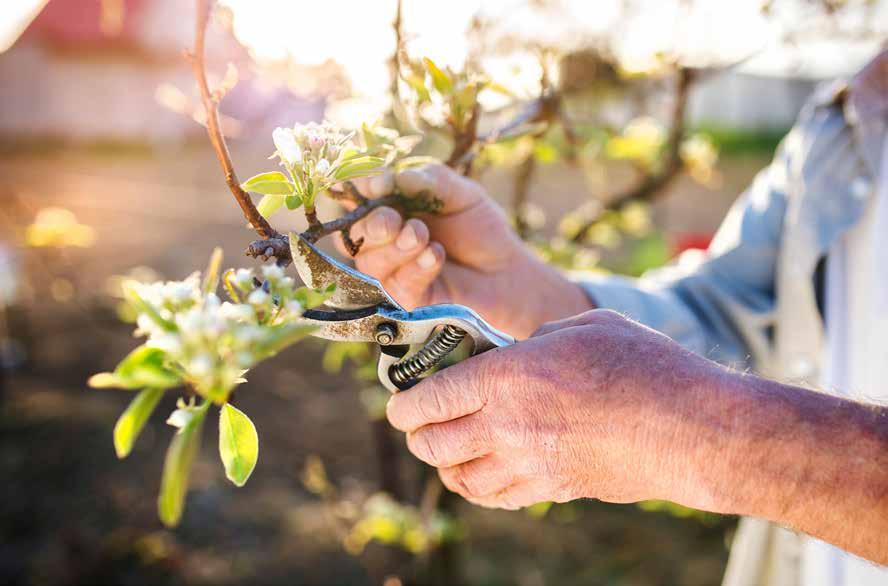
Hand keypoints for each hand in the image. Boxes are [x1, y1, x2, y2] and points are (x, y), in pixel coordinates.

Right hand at [342, 164, 591, 338]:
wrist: (506, 270)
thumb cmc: (481, 229)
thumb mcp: (462, 193)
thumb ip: (430, 180)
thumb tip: (394, 178)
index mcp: (390, 206)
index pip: (358, 196)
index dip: (359, 189)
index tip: (375, 184)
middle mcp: (383, 240)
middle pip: (354, 234)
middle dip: (371, 225)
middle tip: (392, 220)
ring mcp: (391, 272)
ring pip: (370, 262)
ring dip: (395, 248)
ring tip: (423, 236)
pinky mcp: (405, 299)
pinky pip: (396, 285)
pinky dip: (415, 268)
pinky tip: (435, 255)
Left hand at [386, 310, 718, 509]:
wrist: (692, 429)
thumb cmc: (644, 365)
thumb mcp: (584, 326)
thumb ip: (538, 337)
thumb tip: (519, 348)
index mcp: (508, 376)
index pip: (431, 398)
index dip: (404, 404)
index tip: (398, 405)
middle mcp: (506, 425)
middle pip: (433, 443)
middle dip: (416, 435)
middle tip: (417, 425)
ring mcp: (528, 464)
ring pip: (459, 478)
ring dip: (443, 465)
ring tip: (444, 452)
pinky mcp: (553, 489)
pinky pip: (496, 498)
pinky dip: (477, 488)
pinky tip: (480, 476)